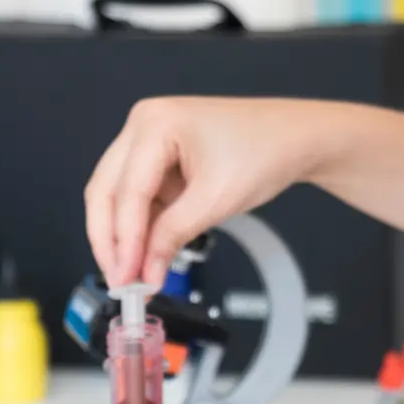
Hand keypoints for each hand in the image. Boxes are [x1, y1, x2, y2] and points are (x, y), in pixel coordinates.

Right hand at [85, 95, 337, 287]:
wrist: (296, 138)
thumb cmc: (266, 151)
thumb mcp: (216, 200)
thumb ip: (173, 236)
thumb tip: (145, 271)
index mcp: (155, 123)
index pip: (127, 191)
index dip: (124, 240)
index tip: (125, 278)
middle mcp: (144, 124)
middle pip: (107, 190)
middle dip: (111, 240)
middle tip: (120, 280)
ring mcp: (150, 139)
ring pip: (118, 196)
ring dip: (125, 236)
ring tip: (134, 275)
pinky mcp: (159, 157)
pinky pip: (139, 196)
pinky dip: (142, 226)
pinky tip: (147, 254)